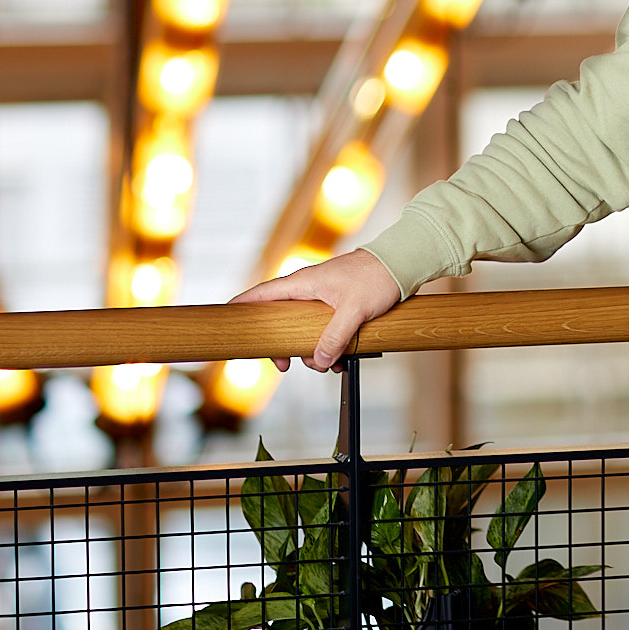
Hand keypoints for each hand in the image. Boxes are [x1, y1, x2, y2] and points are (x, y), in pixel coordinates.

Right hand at [231, 248, 402, 372]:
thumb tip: (318, 360)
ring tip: (327, 365)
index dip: (241, 307)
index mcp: (303, 283)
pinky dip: (329, 345)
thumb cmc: (377, 277)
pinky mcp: (339, 304)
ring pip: (304, 328)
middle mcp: (309, 289)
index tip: (225, 321)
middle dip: (283, 345)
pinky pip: (324, 329)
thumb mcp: (354, 310)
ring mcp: (323, 297)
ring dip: (312, 350)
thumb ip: (335, 336)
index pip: (261, 294)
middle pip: (280, 320)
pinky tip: (341, 360)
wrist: (403, 264)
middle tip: (286, 365)